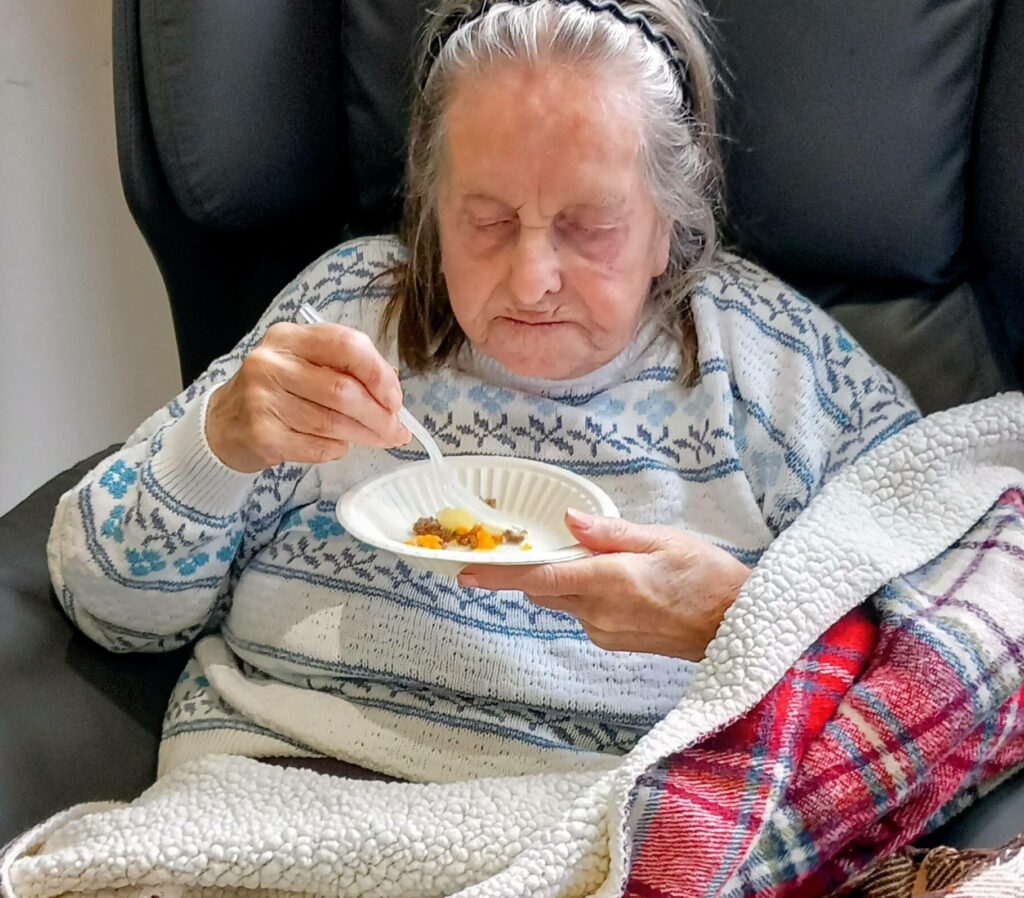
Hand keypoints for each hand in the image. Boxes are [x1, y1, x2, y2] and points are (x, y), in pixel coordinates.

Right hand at [206, 321, 409, 472]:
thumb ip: (346, 369)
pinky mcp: (261, 433)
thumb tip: (392, 391)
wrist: (223, 425)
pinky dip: (336, 449)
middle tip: (396, 430)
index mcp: (290, 338)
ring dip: (363, 435)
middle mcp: (272, 363)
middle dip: (379, 415)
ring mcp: (262, 398)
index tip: (395, 398)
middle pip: (343, 390)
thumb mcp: (305, 366)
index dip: (379, 374)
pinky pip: (317, 446)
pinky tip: (338, 446)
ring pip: (332, 422)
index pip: (346, 345)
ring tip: (378, 439)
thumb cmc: (276, 393)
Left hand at [458, 509, 749, 660]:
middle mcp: (600, 613)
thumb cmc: (709, 577)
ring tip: (593, 559)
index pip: (541, 577)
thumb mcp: (664, 540)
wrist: (738, 628)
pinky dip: (584, 595)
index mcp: (610, 581)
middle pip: (545, 590)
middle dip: (531, 570)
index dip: (500, 576)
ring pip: (564, 602)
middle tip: (525, 546)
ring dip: (562, 581)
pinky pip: (583, 614)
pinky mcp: (614, 642)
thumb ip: (611, 533)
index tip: (466, 573)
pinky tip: (614, 581)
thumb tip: (569, 520)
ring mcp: (606, 632)